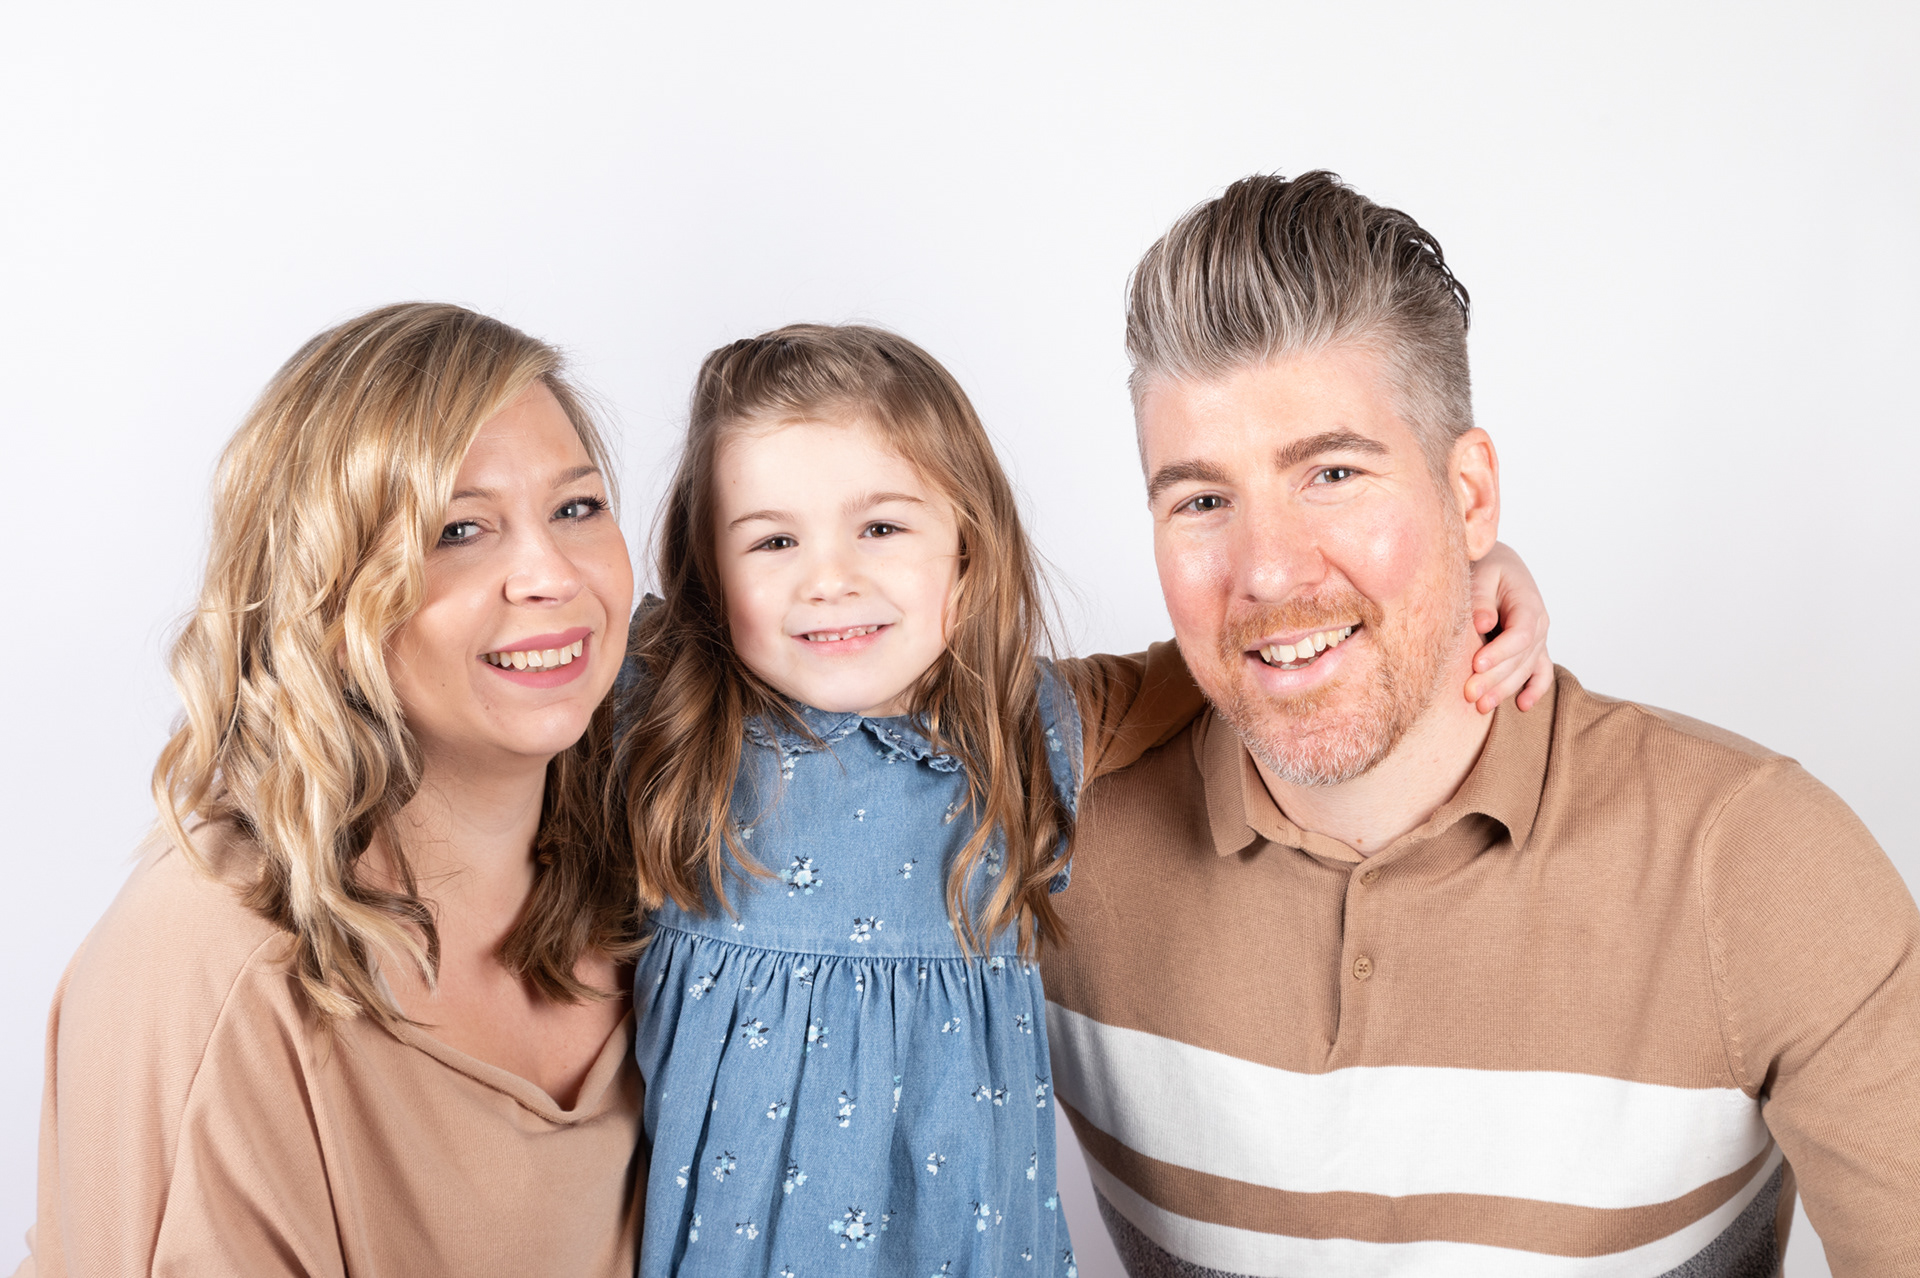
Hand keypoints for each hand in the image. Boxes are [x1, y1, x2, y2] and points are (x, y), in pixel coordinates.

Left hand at [1465, 541, 1551, 713]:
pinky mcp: (1533, 650)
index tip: (1476, 664)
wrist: (1497, 566)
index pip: (1520, 634)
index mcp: (1528, 602)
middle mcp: (1538, 624)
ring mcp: (1538, 639)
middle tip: (1469, 695)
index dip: (1500, 652)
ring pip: (1526, 670)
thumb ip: (1480, 597)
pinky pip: (1541, 673)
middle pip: (1521, 658)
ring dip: (1506, 690)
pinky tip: (1521, 706)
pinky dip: (1535, 690)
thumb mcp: (1481, 573)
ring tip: (1481, 706)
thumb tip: (1483, 623)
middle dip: (1495, 678)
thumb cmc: (1486, 568)